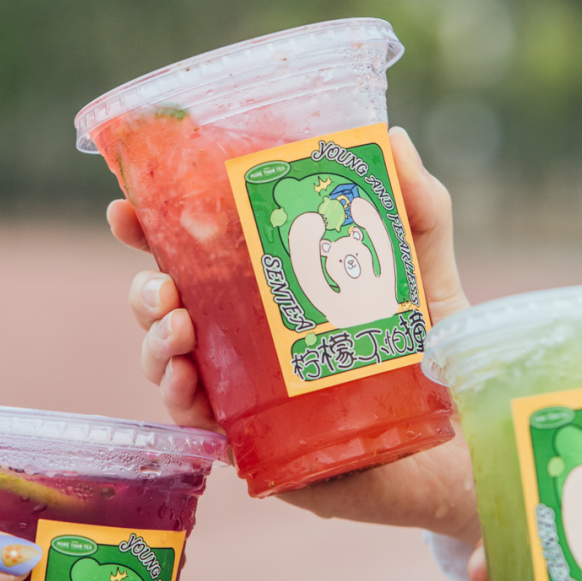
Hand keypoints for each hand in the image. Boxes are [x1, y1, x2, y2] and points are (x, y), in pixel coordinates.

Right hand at [109, 125, 478, 540]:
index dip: (148, 230)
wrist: (456, 443)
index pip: (192, 252)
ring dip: (154, 341)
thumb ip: (418, 209)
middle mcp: (241, 336)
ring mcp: (240, 390)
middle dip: (144, 289)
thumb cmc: (432, 352)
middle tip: (161, 283)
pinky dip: (179, 398)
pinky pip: (196, 422)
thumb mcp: (424, 270)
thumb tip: (393, 137)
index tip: (125, 209)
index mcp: (264, 287)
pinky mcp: (251, 442)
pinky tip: (184, 380)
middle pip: (165, 305)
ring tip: (176, 324)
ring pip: (166, 361)